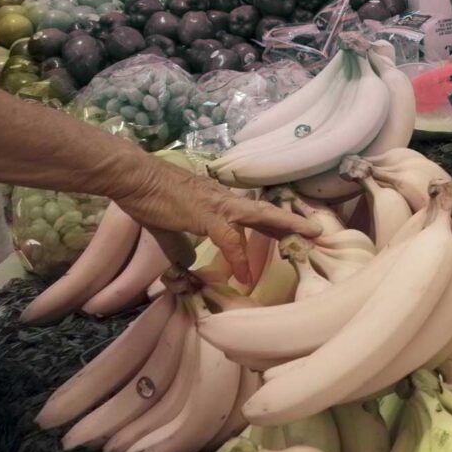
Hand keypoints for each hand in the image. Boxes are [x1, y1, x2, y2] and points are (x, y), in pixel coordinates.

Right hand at [113, 160, 315, 285]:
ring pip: (260, 215)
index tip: (289, 235)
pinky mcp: (207, 216)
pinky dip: (239, 256)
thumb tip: (185, 262)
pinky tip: (245, 274)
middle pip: (266, 211)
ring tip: (308, 236)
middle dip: (292, 222)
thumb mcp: (168, 227)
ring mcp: (219, 205)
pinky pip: (230, 238)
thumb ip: (179, 246)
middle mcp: (226, 200)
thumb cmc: (149, 198)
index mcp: (220, 202)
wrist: (134, 178)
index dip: (273, 224)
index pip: (253, 213)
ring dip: (285, 226)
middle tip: (317, 231)